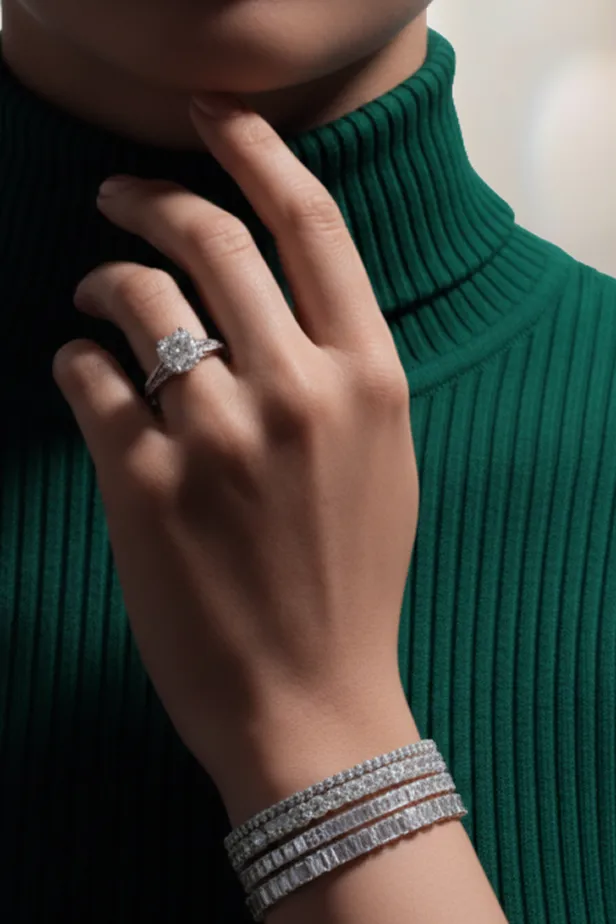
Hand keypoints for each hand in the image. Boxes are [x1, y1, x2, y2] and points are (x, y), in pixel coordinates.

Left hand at [52, 93, 419, 810]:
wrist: (311, 701)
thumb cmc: (350, 581)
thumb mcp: (382, 460)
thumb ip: (340, 371)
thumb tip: (272, 302)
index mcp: (367, 379)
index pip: (310, 223)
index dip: (257, 150)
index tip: (216, 116)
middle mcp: (295, 391)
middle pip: (210, 238)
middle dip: (150, 200)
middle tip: (117, 199)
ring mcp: (214, 435)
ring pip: (135, 298)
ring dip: (103, 280)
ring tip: (95, 295)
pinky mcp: (141, 484)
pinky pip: (87, 377)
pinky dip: (77, 363)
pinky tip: (84, 378)